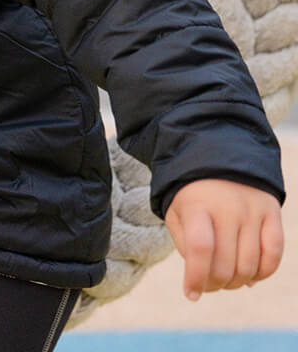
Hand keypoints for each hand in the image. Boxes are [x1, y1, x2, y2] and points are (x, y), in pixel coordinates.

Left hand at [165, 178, 283, 300]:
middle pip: (225, 263)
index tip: (191, 294)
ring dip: (237, 283)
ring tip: (225, 281)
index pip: (199, 249)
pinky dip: (263, 273)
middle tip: (208, 286)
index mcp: (196, 204)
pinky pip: (274, 254)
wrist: (217, 155)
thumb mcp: (176, 212)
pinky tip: (250, 277)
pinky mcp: (272, 212)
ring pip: (250, 265)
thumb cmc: (192, 194)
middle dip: (215, 284)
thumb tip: (202, 279)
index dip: (195, 277)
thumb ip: (185, 244)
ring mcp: (252, 209)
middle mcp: (227, 207)